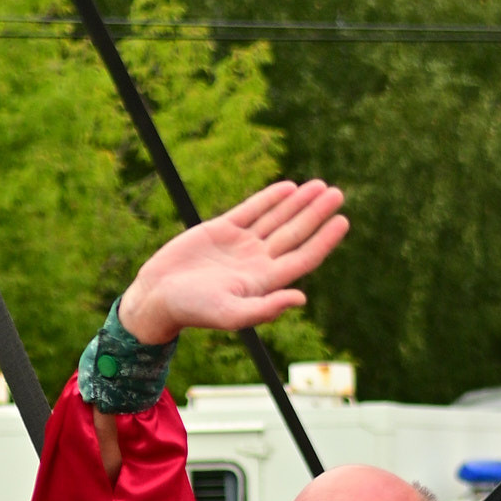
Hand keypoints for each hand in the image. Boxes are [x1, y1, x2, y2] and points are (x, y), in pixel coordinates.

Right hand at [117, 180, 347, 346]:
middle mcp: (257, 261)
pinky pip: (252, 210)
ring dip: (299, 203)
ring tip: (320, 186)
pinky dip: (270, 199)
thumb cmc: (193, 311)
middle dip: (316, 213)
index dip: (324, 240)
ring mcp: (241, 245)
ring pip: (277, 218)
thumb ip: (266, 308)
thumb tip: (302, 298)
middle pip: (295, 233)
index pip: (303, 257)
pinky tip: (288, 188)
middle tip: (337, 193)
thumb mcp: (231, 314)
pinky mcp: (221, 230)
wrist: (157, 297)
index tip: (343, 220)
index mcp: (264, 281)